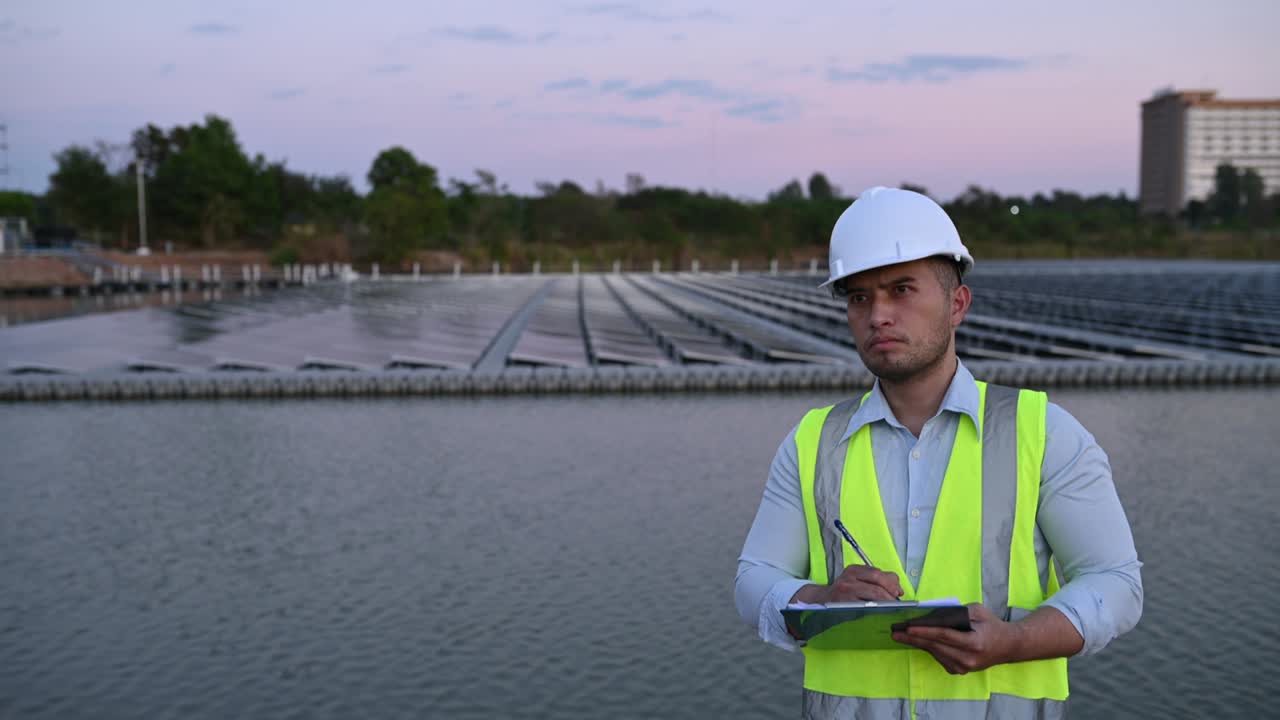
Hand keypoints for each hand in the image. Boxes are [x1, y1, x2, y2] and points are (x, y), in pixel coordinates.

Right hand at [791, 565, 903, 604]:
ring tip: (893, 608)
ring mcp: (845, 592)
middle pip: (876, 583)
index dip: (891, 583)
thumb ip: (877, 579)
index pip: (877, 573)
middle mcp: (848, 578)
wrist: (822, 601)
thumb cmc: (845, 592)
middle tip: (898, 602)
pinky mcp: (844, 605)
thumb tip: (897, 586)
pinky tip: (881, 613)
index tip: (899, 592)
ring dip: (887, 603)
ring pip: (873, 596)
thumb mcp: (858, 579)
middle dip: (891, 594)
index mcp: (853, 570)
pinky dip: (877, 610)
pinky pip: (866, 608)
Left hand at [891, 603, 1019, 673]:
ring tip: (901, 636)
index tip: (908, 628)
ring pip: (935, 653)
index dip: (925, 632)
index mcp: (974, 643)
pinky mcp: (960, 671)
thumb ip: (956, 612)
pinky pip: (940, 658)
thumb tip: (932, 615)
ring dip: (918, 644)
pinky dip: (929, 649)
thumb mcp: (977, 611)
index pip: (944, 636)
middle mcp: (968, 659)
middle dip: (914, 639)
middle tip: (896, 633)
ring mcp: (964, 667)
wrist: (1008, 646)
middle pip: (935, 647)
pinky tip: (917, 641)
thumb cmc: (992, 625)